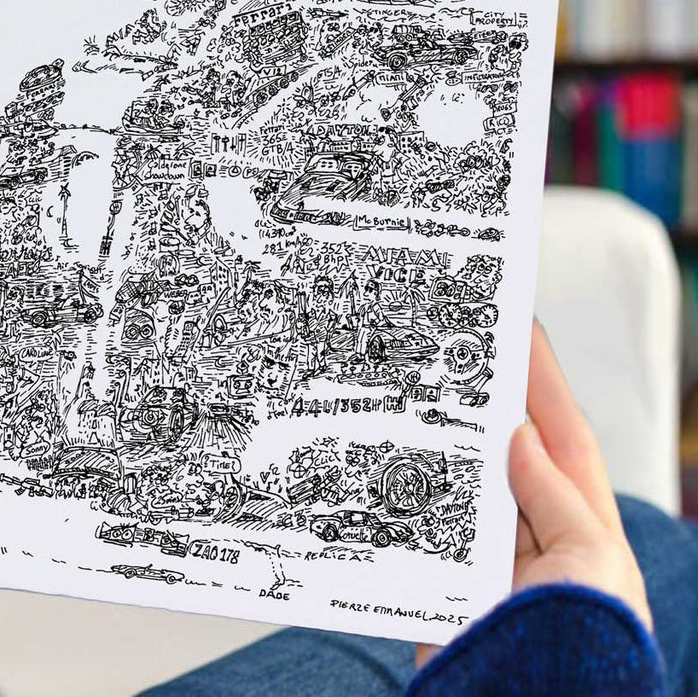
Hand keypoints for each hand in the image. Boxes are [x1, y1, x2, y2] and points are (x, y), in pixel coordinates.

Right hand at [416, 321, 650, 667]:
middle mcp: (535, 537)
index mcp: (582, 529)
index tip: (521, 330)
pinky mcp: (445, 581)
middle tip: (458, 347)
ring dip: (438, 438)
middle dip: (484, 399)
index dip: (543, 381)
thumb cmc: (585, 650)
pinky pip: (421, 521)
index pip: (563, 437)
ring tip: (419, 388)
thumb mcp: (593, 564)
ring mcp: (487, 558)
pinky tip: (387, 459)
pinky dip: (404, 490)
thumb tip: (520, 437)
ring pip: (458, 479)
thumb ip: (556, 496)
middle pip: (504, 449)